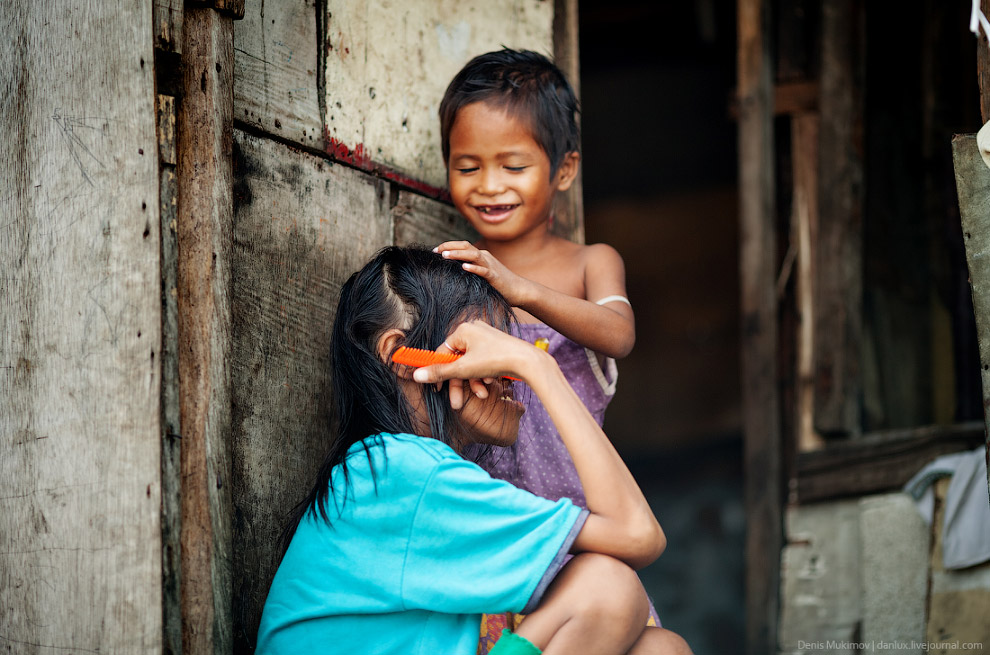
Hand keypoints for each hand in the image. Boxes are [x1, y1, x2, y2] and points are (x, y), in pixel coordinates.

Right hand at [412, 321, 543, 393]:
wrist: (527, 361)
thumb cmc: (496, 360)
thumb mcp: (464, 369)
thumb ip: (440, 373)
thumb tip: (416, 375)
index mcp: (463, 330)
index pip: (442, 352)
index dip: (438, 372)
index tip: (437, 387)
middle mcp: (474, 330)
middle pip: (457, 361)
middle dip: (460, 383)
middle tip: (457, 403)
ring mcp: (486, 338)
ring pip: (471, 364)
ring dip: (474, 382)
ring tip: (482, 393)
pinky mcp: (496, 346)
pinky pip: (482, 362)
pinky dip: (484, 375)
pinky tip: (491, 383)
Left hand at [434, 241, 529, 304]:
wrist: (519, 289)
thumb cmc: (499, 284)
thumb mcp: (482, 274)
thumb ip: (470, 270)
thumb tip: (452, 271)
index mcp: (481, 256)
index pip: (463, 246)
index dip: (448, 246)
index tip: (434, 250)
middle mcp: (485, 257)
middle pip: (466, 246)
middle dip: (449, 247)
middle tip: (436, 251)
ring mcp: (490, 266)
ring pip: (473, 255)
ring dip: (458, 254)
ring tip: (445, 256)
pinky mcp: (495, 277)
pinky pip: (484, 270)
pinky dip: (474, 268)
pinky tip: (464, 267)